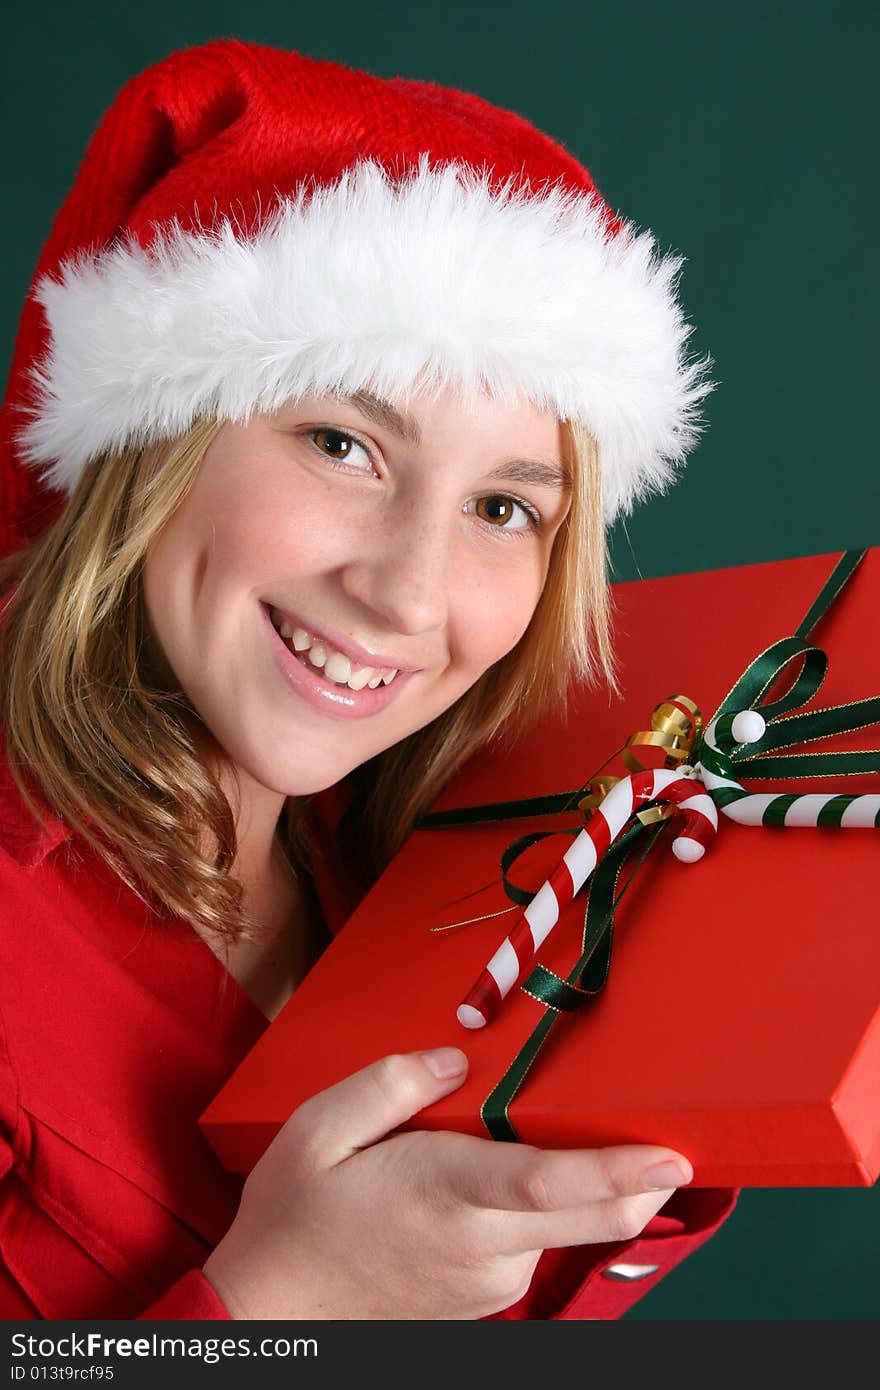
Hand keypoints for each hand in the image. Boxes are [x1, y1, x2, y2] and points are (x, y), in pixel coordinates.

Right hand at [202, 1047, 691, 1318]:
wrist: (273, 1313)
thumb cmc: (294, 1216)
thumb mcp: (318, 1129)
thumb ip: (391, 1084)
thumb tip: (454, 1060)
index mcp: (443, 1194)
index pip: (546, 1183)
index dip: (615, 1170)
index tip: (670, 1156)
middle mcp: (480, 1247)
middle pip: (588, 1216)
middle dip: (641, 1184)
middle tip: (670, 1144)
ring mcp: (489, 1281)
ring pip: (568, 1230)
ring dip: (587, 1188)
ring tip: (552, 1138)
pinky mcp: (487, 1297)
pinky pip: (537, 1246)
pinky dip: (548, 1211)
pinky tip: (506, 1180)